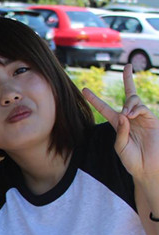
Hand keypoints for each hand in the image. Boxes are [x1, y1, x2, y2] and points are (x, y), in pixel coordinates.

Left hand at [82, 64, 158, 181]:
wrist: (147, 168)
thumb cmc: (132, 160)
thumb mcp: (119, 146)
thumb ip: (120, 132)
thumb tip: (123, 114)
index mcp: (118, 124)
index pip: (104, 108)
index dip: (95, 99)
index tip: (84, 90)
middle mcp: (130, 117)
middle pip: (129, 94)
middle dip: (128, 79)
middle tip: (128, 66)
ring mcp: (142, 117)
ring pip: (134, 99)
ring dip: (128, 104)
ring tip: (127, 116)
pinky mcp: (152, 120)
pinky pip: (142, 108)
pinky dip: (136, 109)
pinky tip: (131, 116)